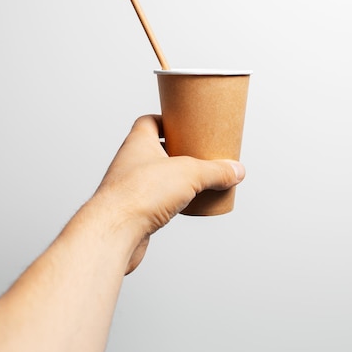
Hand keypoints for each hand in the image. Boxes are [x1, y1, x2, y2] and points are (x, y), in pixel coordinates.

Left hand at [90, 114, 244, 272]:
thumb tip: (237, 170)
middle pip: (156, 149)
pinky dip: (171, 200)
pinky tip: (186, 205)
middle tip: (200, 152)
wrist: (114, 231)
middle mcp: (130, 162)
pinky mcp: (134, 212)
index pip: (149, 121)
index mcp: (138, 142)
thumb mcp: (189, 174)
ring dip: (175, 178)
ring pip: (156, 177)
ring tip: (198, 180)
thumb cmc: (139, 194)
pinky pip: (156, 200)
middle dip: (178, 151)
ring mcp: (130, 187)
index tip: (186, 123)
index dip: (167, 120)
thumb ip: (216, 171)